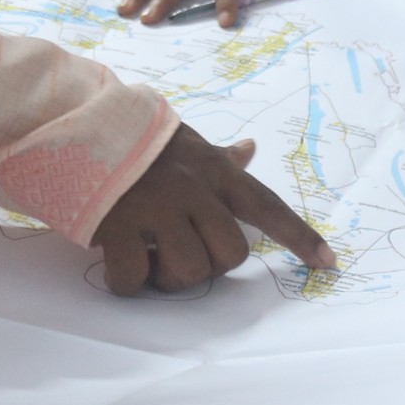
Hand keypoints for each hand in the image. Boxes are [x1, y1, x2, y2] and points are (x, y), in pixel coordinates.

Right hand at [91, 128, 338, 294]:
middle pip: (231, 253)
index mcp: (213, 170)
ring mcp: (156, 206)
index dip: (300, 237)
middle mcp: (193, 188)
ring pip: (191, 270)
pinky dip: (129, 283)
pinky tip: (119, 264)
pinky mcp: (118, 224)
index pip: (268, 206)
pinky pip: (136, 278)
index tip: (329, 263)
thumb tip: (249, 150)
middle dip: (209, 265)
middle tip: (179, 253)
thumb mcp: (184, 140)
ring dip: (170, 278)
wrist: (75, 121)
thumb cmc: (134, 137)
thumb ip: (218, 157)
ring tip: (149, 258)